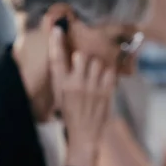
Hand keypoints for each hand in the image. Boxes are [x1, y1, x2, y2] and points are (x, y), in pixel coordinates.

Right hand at [48, 26, 114, 165]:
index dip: (56, 43)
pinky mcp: (106, 93)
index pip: (57, 59)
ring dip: (97, 68)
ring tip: (95, 78)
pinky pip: (109, 73)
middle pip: (82, 57)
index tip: (58, 30)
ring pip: (97, 63)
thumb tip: (74, 59)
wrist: (84, 135)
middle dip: (84, 60)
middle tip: (85, 70)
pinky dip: (108, 76)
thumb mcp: (60, 97)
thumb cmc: (70, 115)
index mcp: (61, 85)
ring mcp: (92, 88)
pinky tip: (104, 83)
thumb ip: (64, 78)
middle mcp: (76, 84)